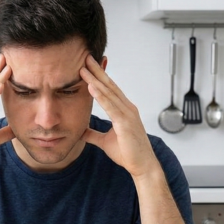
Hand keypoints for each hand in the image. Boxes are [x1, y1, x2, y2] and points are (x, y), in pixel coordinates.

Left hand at [79, 55, 158, 177]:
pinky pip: (111, 106)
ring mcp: (128, 114)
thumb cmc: (129, 154)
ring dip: (95, 79)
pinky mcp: (126, 122)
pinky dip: (101, 96)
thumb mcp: (105, 141)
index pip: (109, 90)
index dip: (99, 77)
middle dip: (97, 71)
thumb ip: (93, 134)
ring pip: (109, 93)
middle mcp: (127, 108)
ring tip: (84, 68)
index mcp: (124, 111)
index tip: (88, 66)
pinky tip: (92, 87)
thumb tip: (81, 130)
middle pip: (110, 86)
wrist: (142, 166)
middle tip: (86, 57)